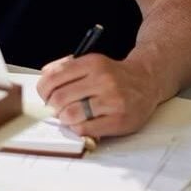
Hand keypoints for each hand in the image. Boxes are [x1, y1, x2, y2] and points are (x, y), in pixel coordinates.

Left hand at [36, 54, 159, 138]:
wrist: (146, 81)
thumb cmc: (114, 75)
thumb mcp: (91, 62)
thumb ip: (65, 67)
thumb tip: (44, 77)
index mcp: (92, 62)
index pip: (54, 77)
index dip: (43, 90)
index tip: (45, 96)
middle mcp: (103, 79)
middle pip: (59, 98)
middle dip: (52, 107)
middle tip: (56, 108)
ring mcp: (112, 100)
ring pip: (70, 115)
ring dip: (64, 119)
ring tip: (69, 116)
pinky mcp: (119, 119)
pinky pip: (85, 129)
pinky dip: (78, 128)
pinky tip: (83, 123)